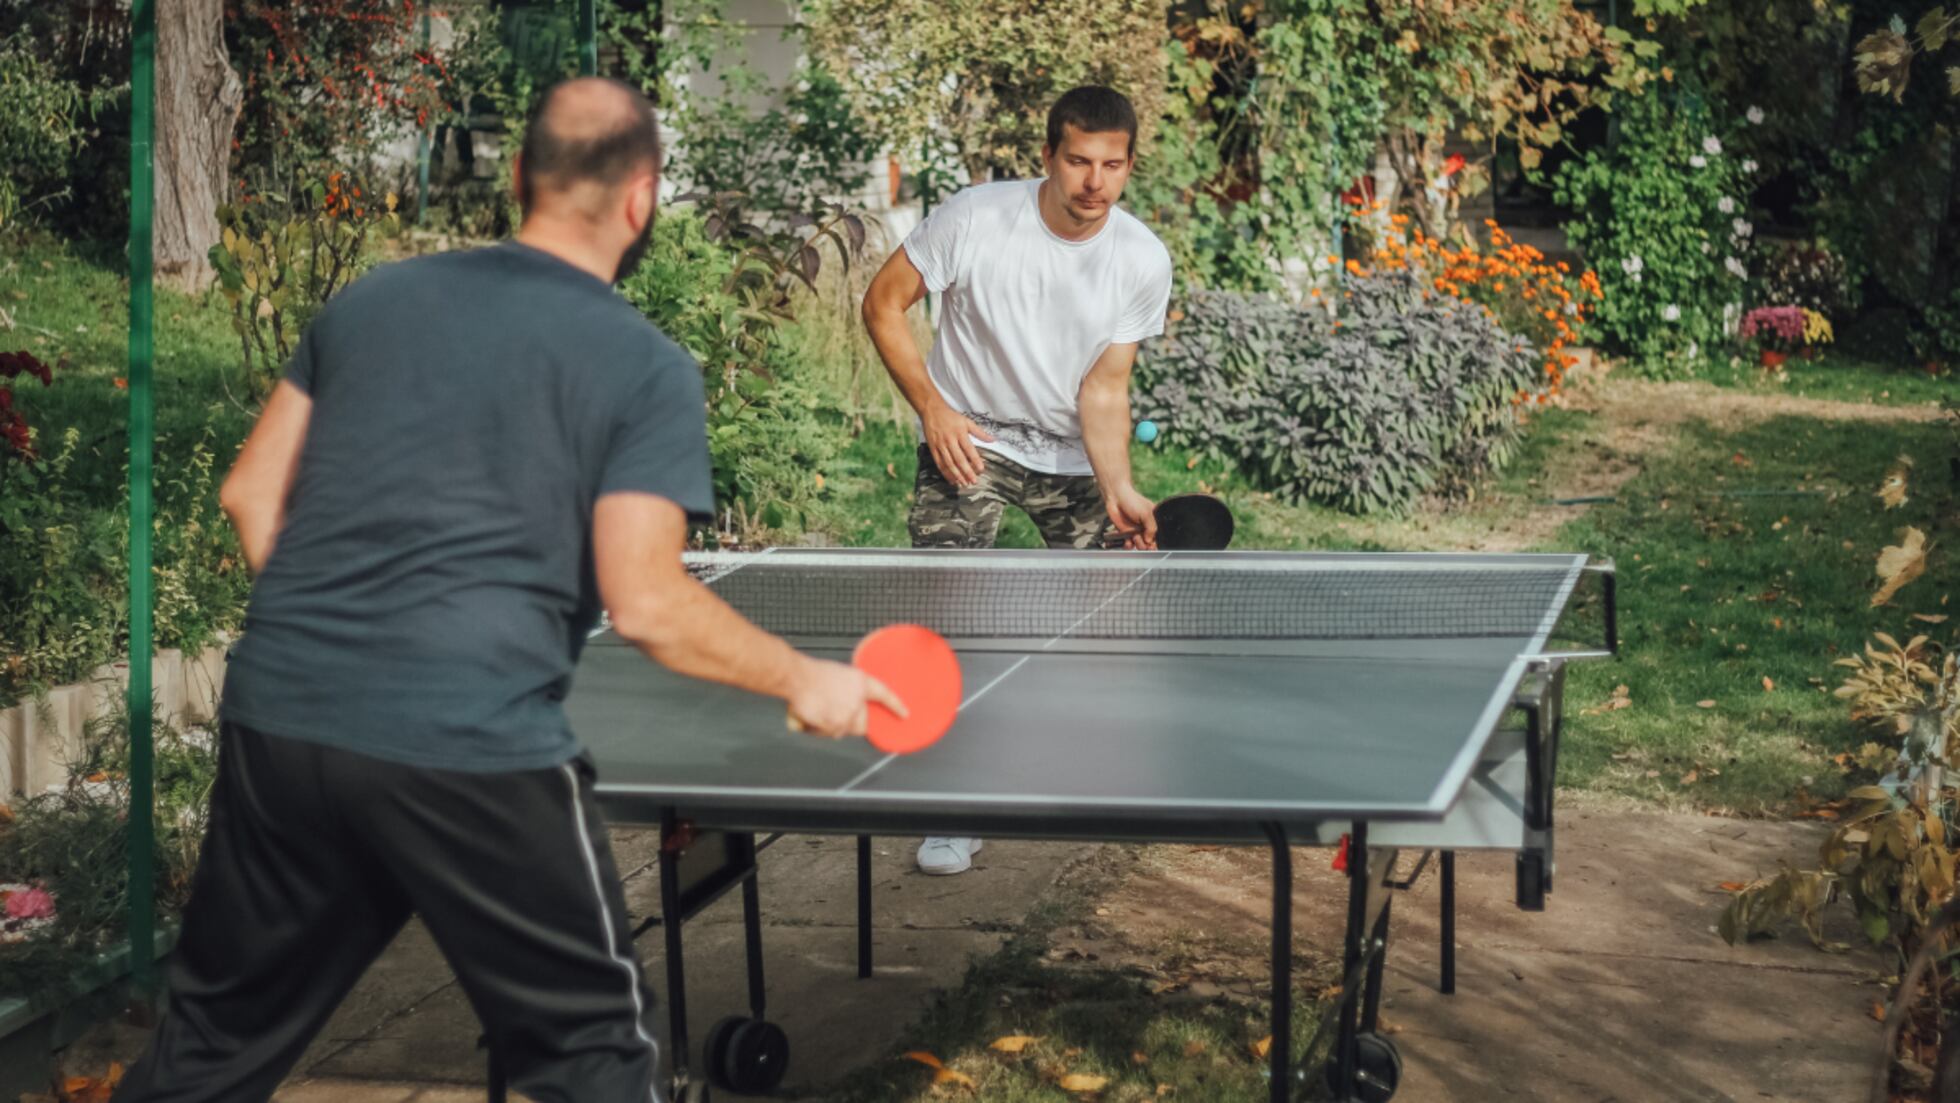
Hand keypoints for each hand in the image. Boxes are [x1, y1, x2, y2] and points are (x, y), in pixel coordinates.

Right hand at [786, 657, 907, 738]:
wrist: (798, 678)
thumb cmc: (812, 673)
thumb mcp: (839, 674)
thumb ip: (849, 690)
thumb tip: (846, 702)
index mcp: (861, 683)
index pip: (884, 695)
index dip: (895, 706)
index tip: (904, 714)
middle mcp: (858, 701)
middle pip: (861, 724)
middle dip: (850, 723)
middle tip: (835, 713)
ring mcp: (847, 715)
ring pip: (842, 730)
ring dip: (830, 725)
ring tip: (817, 709)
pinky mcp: (834, 725)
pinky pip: (827, 733)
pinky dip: (817, 729)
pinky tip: (811, 716)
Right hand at [922, 403, 994, 486]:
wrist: (932, 411)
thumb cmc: (951, 417)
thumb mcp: (967, 421)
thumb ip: (979, 432)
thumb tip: (992, 440)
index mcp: (959, 433)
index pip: (969, 449)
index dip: (975, 460)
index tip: (981, 469)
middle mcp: (950, 440)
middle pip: (959, 459)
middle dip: (967, 471)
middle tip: (974, 481)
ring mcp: (940, 445)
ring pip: (949, 463)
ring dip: (957, 475)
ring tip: (964, 483)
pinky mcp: (933, 449)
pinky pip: (939, 463)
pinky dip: (945, 473)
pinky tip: (952, 480)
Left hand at [1105, 485, 1157, 549]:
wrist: (1116, 498)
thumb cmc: (1132, 501)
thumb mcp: (1146, 514)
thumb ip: (1151, 528)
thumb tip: (1150, 541)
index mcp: (1153, 521)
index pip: (1157, 535)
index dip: (1156, 542)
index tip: (1153, 546)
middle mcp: (1145, 527)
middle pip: (1149, 542)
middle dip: (1147, 546)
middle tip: (1145, 545)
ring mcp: (1135, 530)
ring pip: (1139, 544)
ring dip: (1138, 545)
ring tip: (1136, 539)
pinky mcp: (1125, 533)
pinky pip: (1129, 544)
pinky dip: (1128, 545)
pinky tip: (1128, 542)